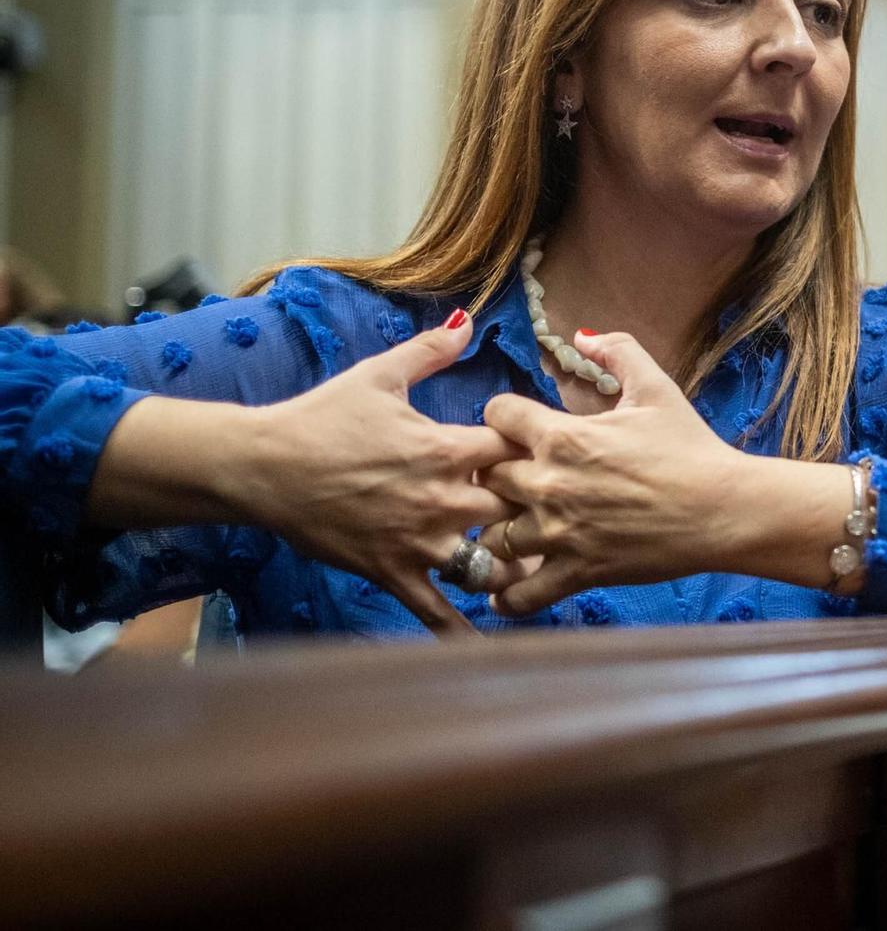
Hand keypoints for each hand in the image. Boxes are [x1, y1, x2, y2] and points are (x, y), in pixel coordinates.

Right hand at [237, 313, 524, 633]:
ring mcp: (419, 541)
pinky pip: (435, 611)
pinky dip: (463, 628)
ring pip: (489, 563)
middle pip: (517, 509)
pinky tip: (489, 642)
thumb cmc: (323, 417)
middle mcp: (441, 499)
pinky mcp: (392, 573)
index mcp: (446, 448)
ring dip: (510, 563)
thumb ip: (432, 352)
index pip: (519, 450)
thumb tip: (469, 322)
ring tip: (527, 561)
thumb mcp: (380, 375)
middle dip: (534, 509)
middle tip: (545, 508)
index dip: (536, 450)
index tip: (543, 451)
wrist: (262, 465)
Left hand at [478, 331, 764, 615]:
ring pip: (492, 536)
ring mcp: (559, 534)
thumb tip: (582, 335)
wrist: (724, 508)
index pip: (495, 415)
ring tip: (513, 531)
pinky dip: (508, 595)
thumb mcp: (657, 388)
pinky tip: (508, 588)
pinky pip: (520, 595)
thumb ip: (618, 351)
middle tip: (512, 480)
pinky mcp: (576, 573)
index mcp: (564, 436)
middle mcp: (550, 485)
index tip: (520, 429)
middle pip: (484, 476)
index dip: (504, 419)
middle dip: (495, 475)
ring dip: (499, 532)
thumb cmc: (692, 448)